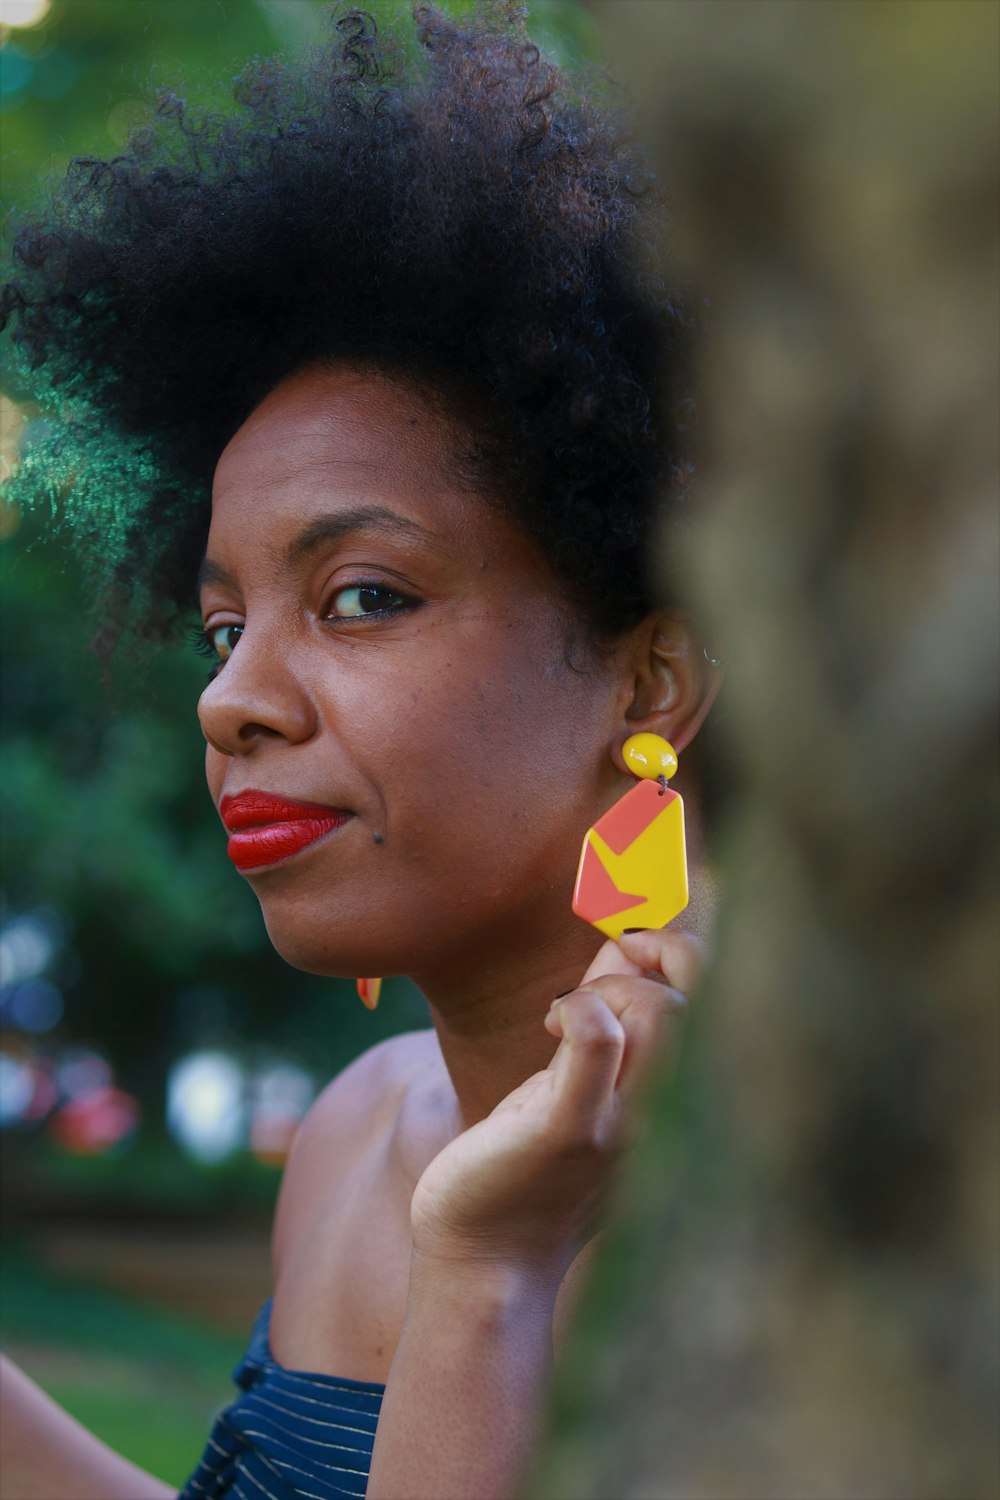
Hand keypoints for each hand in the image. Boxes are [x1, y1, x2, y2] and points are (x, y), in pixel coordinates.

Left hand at [409, 927, 705, 1280]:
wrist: (484, 1262)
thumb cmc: (525, 1164)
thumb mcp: (579, 1080)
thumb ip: (605, 1016)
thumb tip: (622, 946)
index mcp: (673, 1102)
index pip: (718, 1001)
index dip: (682, 951)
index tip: (633, 946)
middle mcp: (665, 1117)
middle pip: (697, 1002)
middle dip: (652, 960)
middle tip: (600, 978)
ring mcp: (625, 1125)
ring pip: (660, 1013)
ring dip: (610, 989)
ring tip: (566, 1018)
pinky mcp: (571, 1129)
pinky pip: (596, 1038)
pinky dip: (579, 1008)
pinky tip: (551, 1026)